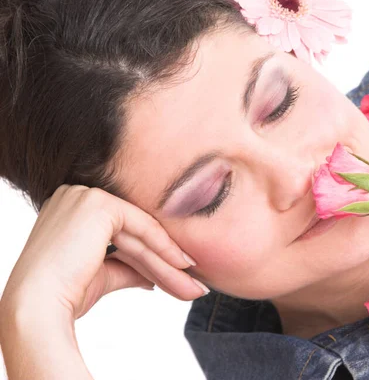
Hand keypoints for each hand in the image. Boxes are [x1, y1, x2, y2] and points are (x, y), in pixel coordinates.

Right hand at [0, 184, 208, 320]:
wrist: (39, 306)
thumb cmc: (62, 294)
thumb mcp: (102, 275)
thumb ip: (128, 268)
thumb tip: (152, 277)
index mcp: (71, 210)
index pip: (123, 233)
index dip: (153, 255)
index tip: (179, 274)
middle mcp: (75, 196)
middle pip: (134, 235)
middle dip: (165, 264)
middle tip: (193, 285)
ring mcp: (84, 196)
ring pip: (140, 233)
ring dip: (169, 262)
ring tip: (193, 285)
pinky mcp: (97, 204)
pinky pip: (141, 227)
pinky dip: (163, 248)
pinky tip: (182, 265)